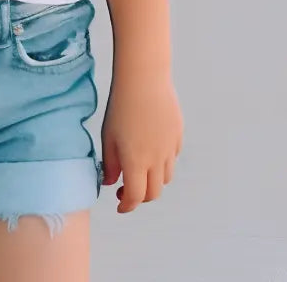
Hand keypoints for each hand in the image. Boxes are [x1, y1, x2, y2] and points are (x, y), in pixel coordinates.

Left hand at [101, 71, 181, 212]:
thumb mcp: (108, 137)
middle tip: (125, 190)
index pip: (135, 197)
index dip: (126, 206)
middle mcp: (157, 159)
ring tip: (138, 171)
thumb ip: (109, 164)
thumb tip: (111, 182)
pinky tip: (150, 152)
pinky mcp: (178, 136)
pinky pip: (172, 158)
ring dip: (153, 182)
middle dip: (140, 197)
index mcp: (136, 161)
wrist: (144, 80)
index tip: (119, 205)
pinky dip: (162, 164)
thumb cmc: (120, 107)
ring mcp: (170, 148)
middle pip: (153, 192)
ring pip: (166, 178)